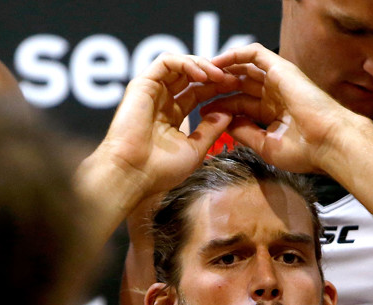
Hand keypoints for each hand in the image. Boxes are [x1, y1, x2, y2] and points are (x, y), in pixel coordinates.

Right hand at [78, 52, 237, 215]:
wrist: (135, 174)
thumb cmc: (161, 170)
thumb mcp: (195, 149)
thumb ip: (211, 129)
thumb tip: (228, 113)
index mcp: (173, 116)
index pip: (198, 93)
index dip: (218, 89)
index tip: (237, 90)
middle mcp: (162, 101)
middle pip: (191, 77)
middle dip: (214, 75)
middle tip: (234, 79)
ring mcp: (152, 91)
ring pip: (179, 65)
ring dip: (202, 66)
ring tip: (220, 76)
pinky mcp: (142, 84)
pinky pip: (166, 62)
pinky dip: (186, 63)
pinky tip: (203, 75)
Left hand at [206, 43, 360, 172]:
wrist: (328, 142)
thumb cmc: (305, 151)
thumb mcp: (266, 146)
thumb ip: (244, 133)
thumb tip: (224, 124)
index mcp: (274, 113)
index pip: (241, 105)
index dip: (221, 107)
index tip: (202, 113)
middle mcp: (276, 94)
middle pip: (240, 85)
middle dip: (217, 87)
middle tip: (196, 91)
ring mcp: (279, 79)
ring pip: (244, 68)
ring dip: (222, 70)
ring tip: (201, 75)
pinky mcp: (281, 68)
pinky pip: (254, 53)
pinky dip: (234, 55)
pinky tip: (216, 63)